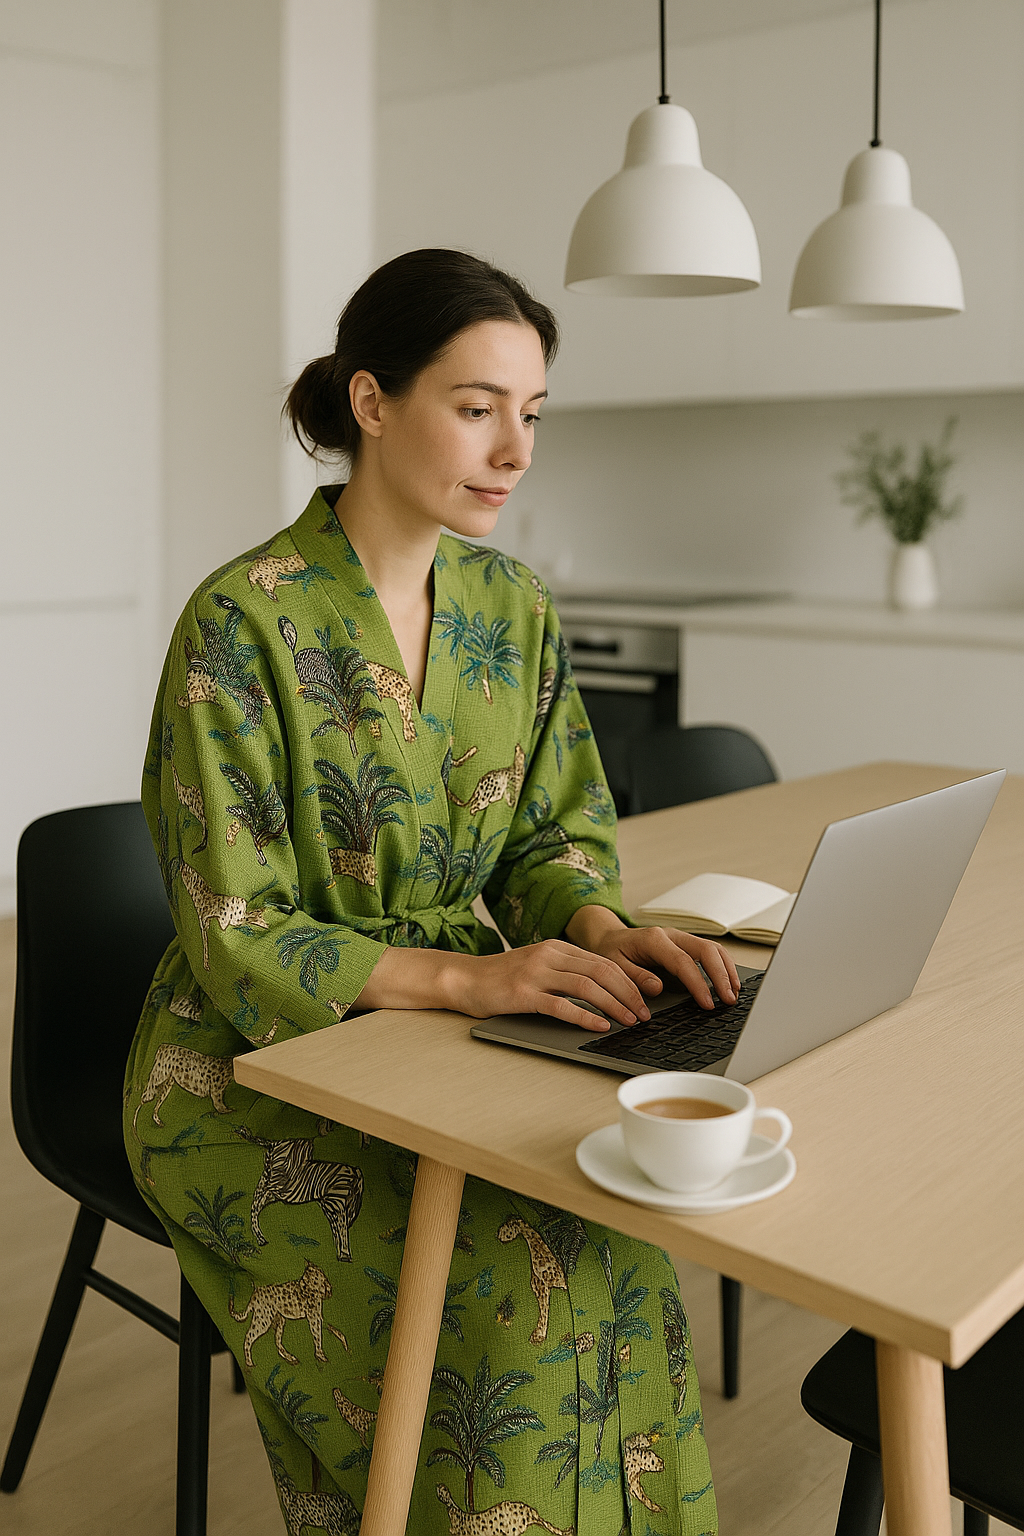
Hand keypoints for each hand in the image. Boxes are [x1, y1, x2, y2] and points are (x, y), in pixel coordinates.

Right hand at [445, 941, 652, 1032]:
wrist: (464, 979)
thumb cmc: (501, 978)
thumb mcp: (538, 965)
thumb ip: (565, 971)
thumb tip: (603, 990)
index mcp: (556, 947)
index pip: (603, 961)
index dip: (629, 980)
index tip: (644, 999)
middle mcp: (549, 955)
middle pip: (602, 971)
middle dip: (628, 993)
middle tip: (644, 1014)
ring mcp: (536, 973)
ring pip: (587, 986)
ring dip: (614, 1005)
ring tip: (629, 1021)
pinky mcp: (524, 993)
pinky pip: (561, 1005)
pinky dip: (585, 1016)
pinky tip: (599, 1027)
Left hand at [589, 924, 739, 1010]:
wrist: (608, 936)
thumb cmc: (611, 951)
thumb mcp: (613, 966)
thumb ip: (634, 977)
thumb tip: (657, 988)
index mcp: (654, 940)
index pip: (683, 962)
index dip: (699, 984)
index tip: (708, 1003)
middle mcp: (671, 935)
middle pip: (706, 950)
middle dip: (721, 975)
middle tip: (729, 999)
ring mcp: (680, 937)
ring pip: (712, 948)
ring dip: (726, 969)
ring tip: (734, 992)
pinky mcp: (685, 943)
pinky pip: (710, 950)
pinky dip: (722, 964)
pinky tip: (728, 980)